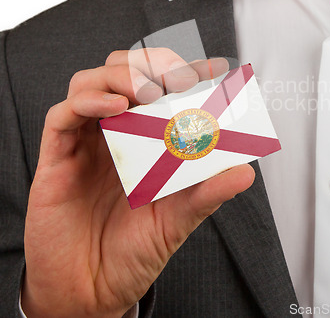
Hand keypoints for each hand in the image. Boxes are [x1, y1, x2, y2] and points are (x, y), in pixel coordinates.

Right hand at [22, 49, 254, 317]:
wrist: (92, 290)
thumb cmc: (134, 250)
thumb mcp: (179, 218)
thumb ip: (208, 193)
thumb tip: (245, 172)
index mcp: (145, 140)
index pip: (163, 89)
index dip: (188, 71)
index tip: (215, 67)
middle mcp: (115, 132)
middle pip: (124, 72)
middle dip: (152, 64)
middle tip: (179, 76)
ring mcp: (85, 141)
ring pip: (91, 81)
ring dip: (122, 75)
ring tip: (148, 90)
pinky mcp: (57, 157)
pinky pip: (63, 115)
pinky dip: (88, 101)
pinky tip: (116, 107)